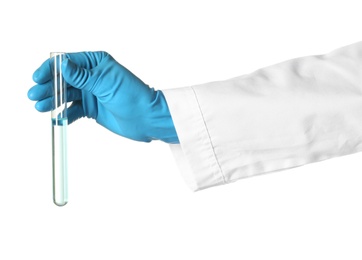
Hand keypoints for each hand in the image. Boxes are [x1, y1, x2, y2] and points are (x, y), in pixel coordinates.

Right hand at [28, 52, 178, 142]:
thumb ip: (82, 76)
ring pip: (66, 95)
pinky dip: (64, 114)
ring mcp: (91, 93)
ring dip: (52, 101)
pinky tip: (56, 118)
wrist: (147, 119)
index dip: (50, 69)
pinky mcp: (92, 108)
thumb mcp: (105, 83)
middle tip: (34, 96)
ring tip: (40, 107)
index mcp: (96, 63)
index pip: (67, 62)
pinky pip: (73, 110)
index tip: (38, 78)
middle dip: (48, 86)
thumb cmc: (133, 97)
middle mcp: (92, 76)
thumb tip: (61, 64)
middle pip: (63, 79)